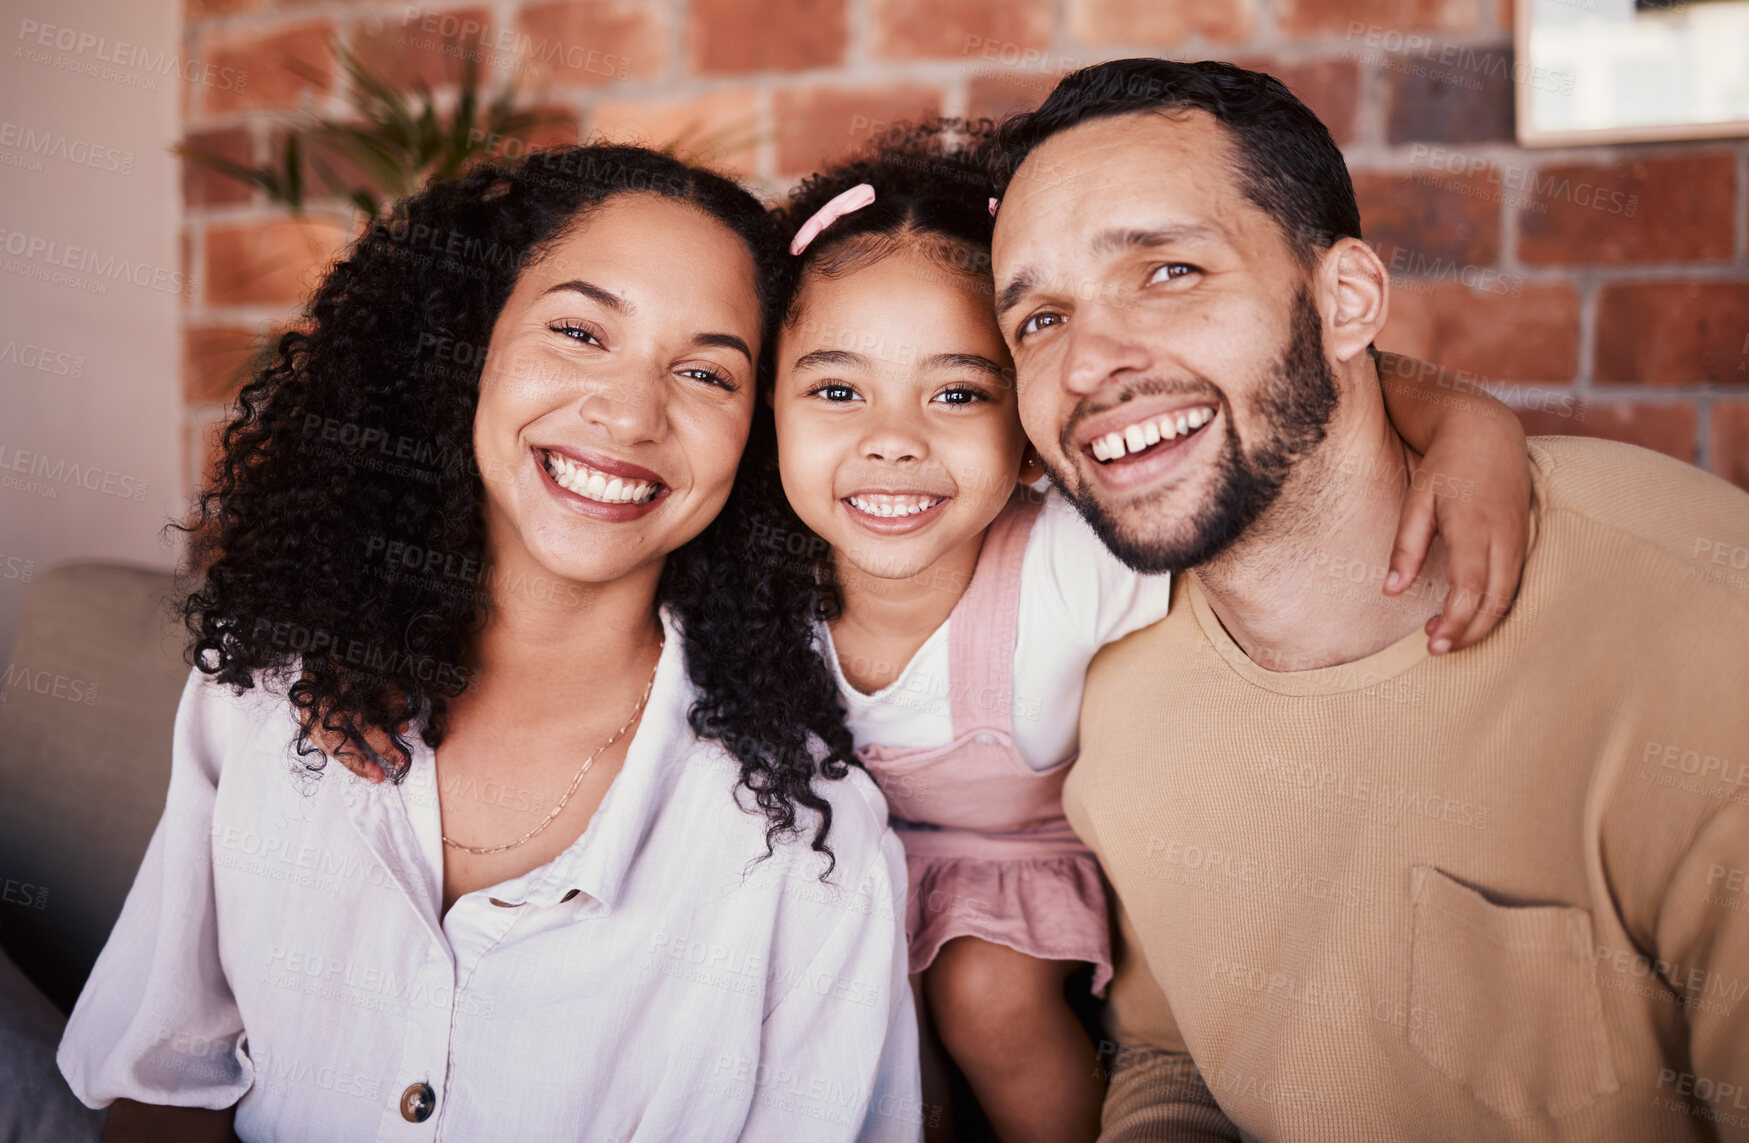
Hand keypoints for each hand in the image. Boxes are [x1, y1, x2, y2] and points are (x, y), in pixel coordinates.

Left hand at [1385, 389, 1530, 653]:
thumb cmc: (1446, 465)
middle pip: (1495, 601)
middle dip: (1469, 633)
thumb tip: (1391, 591)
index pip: (1469, 588)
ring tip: (1445, 634)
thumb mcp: (1416, 500)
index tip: (1432, 644)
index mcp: (1473, 527)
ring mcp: (1518, 538)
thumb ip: (1405, 547)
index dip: (1454, 622)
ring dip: (1481, 623)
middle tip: (1436, 649)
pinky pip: (1514, 582)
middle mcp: (1503, 537)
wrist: (1487, 432)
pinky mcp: (1523, 539)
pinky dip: (1493, 605)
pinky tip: (1467, 612)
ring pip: (1509, 596)